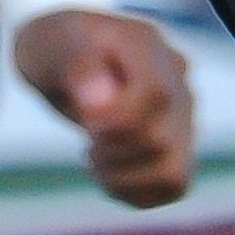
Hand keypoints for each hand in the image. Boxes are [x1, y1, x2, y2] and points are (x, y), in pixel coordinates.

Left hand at [11, 8, 196, 208]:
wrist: (65, 56)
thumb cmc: (55, 46)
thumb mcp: (51, 44)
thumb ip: (77, 66)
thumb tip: (99, 105)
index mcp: (147, 45)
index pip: (155, 94)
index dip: (118, 121)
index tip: (86, 120)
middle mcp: (177, 79)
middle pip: (159, 140)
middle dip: (109, 150)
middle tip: (87, 133)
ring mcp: (183, 114)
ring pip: (172, 172)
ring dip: (122, 177)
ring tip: (95, 156)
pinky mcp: (179, 145)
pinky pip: (173, 185)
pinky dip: (135, 191)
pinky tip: (109, 170)